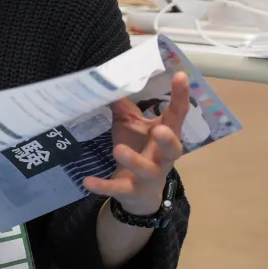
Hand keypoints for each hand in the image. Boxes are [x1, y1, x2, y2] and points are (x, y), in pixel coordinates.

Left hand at [82, 72, 189, 214]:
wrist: (137, 192)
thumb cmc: (138, 149)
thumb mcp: (131, 124)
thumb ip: (124, 105)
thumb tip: (107, 79)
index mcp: (166, 135)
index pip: (177, 114)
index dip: (180, 96)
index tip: (180, 76)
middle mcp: (163, 157)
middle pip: (174, 149)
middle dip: (168, 140)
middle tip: (160, 129)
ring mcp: (149, 176)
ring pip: (147, 169)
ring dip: (134, 160)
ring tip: (118, 149)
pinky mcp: (131, 190)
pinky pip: (118, 188)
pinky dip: (103, 186)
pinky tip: (87, 181)